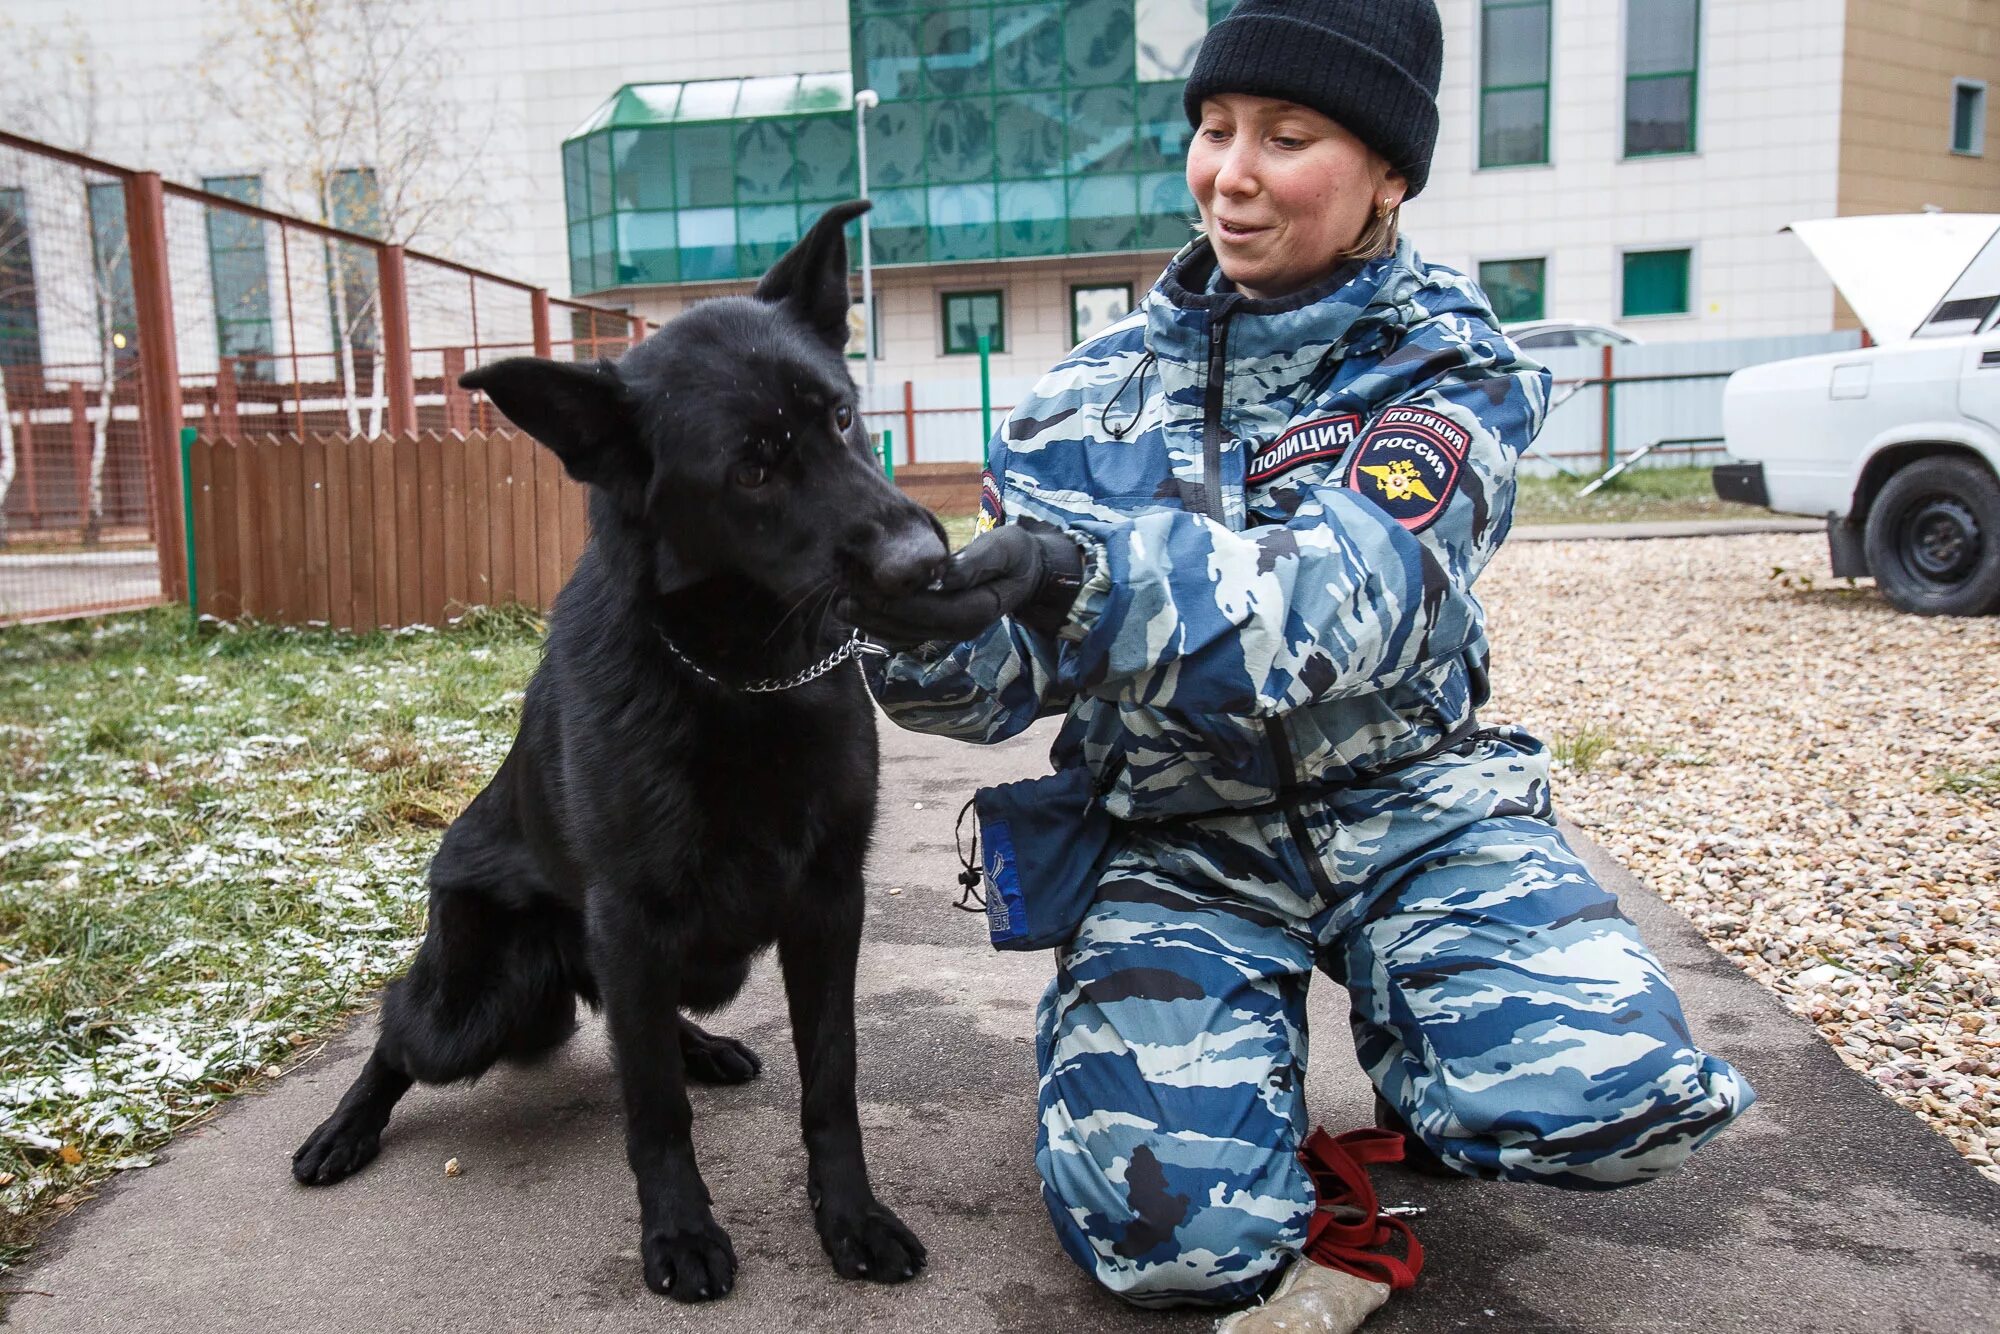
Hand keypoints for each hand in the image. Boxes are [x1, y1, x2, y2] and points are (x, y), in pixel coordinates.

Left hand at [843, 518, 1084, 645]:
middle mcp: (961, 629)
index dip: (901, 605)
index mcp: (979, 611)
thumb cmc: (1014, 555)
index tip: (870, 590)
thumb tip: (945, 575)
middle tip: (843, 600)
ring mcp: (948, 632)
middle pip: (913, 630)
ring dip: (871, 625)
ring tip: (842, 606)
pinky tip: (857, 610)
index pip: (935, 613)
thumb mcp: (1005, 549)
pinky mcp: (936, 627)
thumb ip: (976, 563)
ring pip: (904, 636)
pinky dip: (879, 624)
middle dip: (877, 617)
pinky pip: (904, 633)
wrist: (1025, 572)